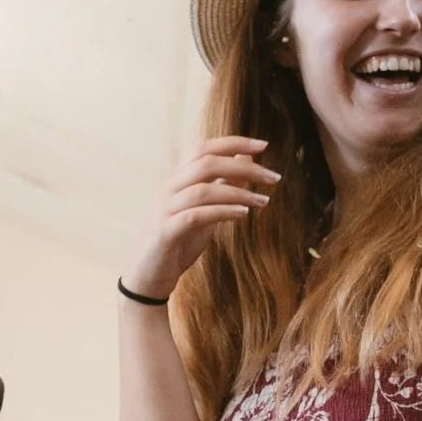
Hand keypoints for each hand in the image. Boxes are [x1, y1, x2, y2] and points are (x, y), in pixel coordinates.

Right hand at [123, 137, 280, 298]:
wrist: (147, 278)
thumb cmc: (177, 244)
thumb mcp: (205, 212)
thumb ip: (221, 187)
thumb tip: (245, 161)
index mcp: (176, 179)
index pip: (204, 149)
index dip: (233, 143)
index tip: (263, 146)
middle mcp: (168, 188)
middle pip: (206, 162)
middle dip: (243, 166)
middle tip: (274, 177)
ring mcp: (164, 209)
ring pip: (203, 189)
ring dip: (238, 193)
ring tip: (264, 201)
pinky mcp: (165, 232)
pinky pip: (196, 215)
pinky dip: (222, 212)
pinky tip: (243, 214)